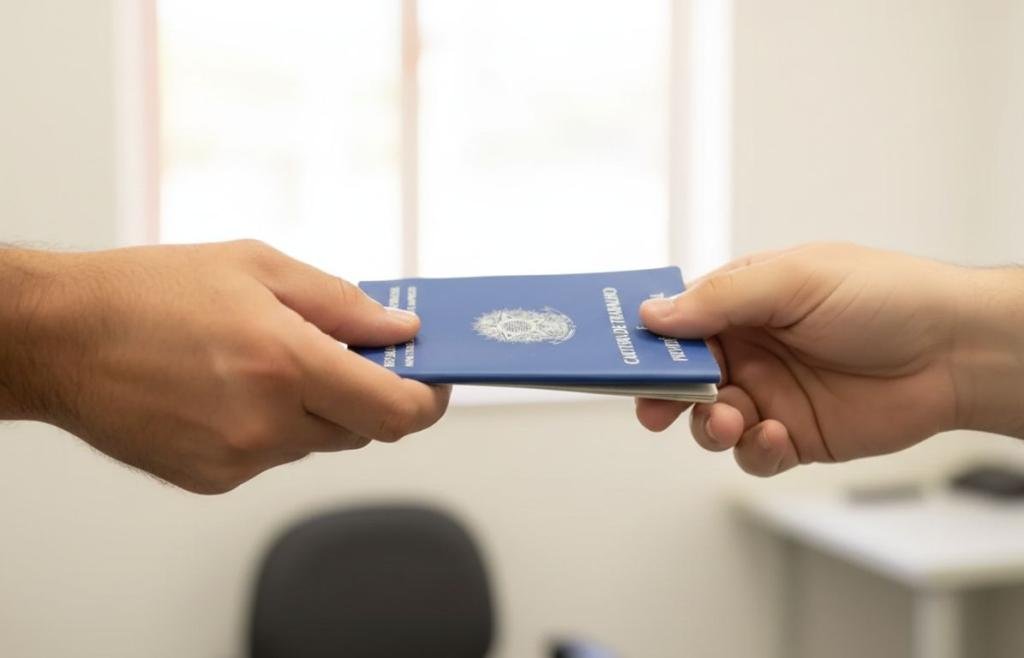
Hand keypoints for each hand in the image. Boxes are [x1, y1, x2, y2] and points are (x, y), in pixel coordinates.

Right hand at [0, 241, 448, 492]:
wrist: (60, 339)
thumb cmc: (149, 292)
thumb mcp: (257, 268)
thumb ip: (342, 304)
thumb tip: (399, 331)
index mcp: (285, 361)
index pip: (395, 410)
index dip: (429, 400)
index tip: (436, 381)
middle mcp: (266, 421)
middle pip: (364, 429)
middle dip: (369, 393)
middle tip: (352, 353)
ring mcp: (237, 459)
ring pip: (318, 442)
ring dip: (317, 407)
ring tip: (270, 360)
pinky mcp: (212, 480)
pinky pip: (273, 456)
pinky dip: (274, 426)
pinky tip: (232, 389)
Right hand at [635, 243, 1023, 475]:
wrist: (954, 352)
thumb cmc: (884, 297)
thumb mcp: (794, 281)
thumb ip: (720, 300)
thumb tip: (654, 314)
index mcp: (743, 302)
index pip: (677, 321)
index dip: (646, 341)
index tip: (619, 357)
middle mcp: (749, 349)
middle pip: (682, 377)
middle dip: (662, 393)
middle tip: (654, 406)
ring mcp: (769, 394)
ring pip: (709, 420)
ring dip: (708, 424)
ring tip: (729, 419)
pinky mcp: (793, 436)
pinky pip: (751, 453)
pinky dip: (753, 450)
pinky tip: (773, 436)